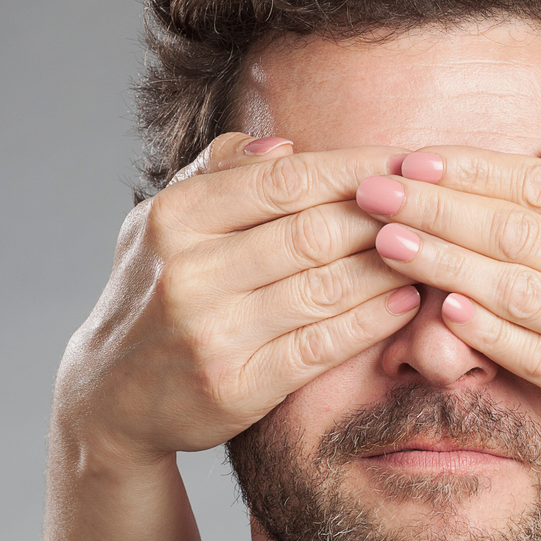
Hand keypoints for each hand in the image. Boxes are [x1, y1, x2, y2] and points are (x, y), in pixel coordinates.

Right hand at [54, 132, 420, 472]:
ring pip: (325, 287)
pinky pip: (322, 345)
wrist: (109, 397)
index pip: (283, 181)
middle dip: (382, 215)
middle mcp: (189, 273)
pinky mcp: (237, 386)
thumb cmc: (153, 293)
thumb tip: (286, 144)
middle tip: (431, 206)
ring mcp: (212, 333)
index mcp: (174, 219)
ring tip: (429, 251)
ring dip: (389, 267)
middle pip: (313, 231)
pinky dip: (372, 321)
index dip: (353, 168)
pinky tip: (405, 302)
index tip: (403, 162)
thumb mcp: (162, 223)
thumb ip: (218, 173)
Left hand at [351, 141, 540, 474]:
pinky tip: (445, 309)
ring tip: (389, 243)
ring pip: (520, 291)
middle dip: (438, 208)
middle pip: (520, 232)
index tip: (411, 158)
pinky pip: (540, 358)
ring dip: (447, 265)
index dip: (471, 169)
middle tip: (374, 193)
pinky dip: (490, 334)